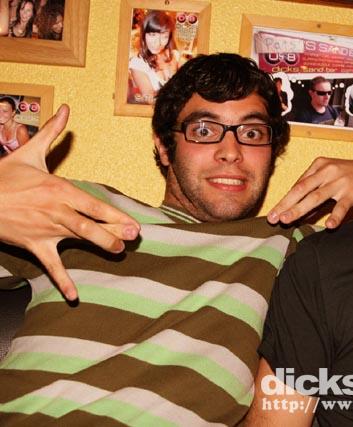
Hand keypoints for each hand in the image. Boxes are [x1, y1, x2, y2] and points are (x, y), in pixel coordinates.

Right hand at [0, 105, 139, 300]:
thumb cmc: (4, 175)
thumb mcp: (29, 152)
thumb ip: (52, 133)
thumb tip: (66, 109)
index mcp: (59, 189)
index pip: (93, 203)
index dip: (115, 214)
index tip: (134, 222)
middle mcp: (56, 210)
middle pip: (90, 223)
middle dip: (113, 230)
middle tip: (134, 238)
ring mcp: (44, 228)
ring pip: (77, 239)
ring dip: (99, 245)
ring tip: (119, 252)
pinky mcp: (33, 244)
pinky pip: (50, 265)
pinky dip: (62, 280)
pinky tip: (74, 296)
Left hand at [267, 157, 352, 227]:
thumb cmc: (352, 177)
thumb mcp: (331, 178)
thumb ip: (314, 192)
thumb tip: (296, 211)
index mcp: (319, 165)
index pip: (298, 184)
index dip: (284, 199)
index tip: (273, 212)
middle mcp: (328, 171)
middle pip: (301, 189)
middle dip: (285, 204)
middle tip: (273, 218)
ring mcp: (340, 181)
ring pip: (316, 197)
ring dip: (299, 209)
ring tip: (287, 220)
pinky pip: (342, 206)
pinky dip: (335, 216)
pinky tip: (329, 226)